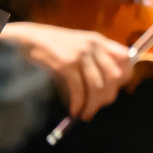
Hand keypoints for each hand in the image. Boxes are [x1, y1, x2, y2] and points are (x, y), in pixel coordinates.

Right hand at [0, 22, 130, 119]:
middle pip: (113, 76)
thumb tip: (106, 85)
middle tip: (99, 107)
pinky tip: (75, 110)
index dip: (125, 76)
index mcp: (99, 40)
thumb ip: (94, 58)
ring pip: (96, 85)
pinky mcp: (66, 64)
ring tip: (86, 113)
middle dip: (107, 95)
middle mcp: (93, 46)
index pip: (125, 57)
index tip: (116, 89)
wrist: (27, 38)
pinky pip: (78, 89)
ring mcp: (80, 54)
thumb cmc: (52, 45)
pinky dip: (78, 103)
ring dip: (92, 104)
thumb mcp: (78, 45)